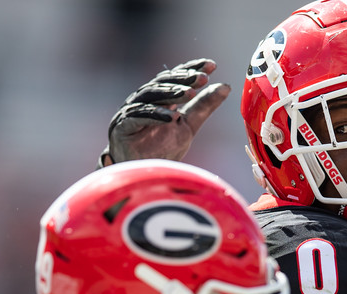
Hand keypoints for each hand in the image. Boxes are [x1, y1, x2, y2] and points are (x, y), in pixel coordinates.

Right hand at [99, 58, 229, 165]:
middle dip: (183, 79)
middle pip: (163, 83)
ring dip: (171, 93)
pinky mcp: (122, 127)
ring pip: (151, 96)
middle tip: (203, 78)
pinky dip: (156, 115)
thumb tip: (225, 86)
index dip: (191, 69)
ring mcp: (129, 112)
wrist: (142, 175)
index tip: (212, 65)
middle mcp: (142, 100)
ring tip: (191, 93)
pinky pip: (139, 117)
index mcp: (157, 97)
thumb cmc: (161, 149)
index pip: (174, 77)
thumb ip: (204, 106)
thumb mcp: (189, 125)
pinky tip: (173, 117)